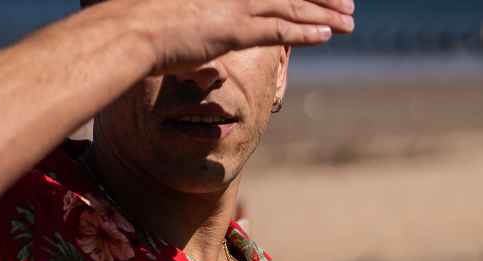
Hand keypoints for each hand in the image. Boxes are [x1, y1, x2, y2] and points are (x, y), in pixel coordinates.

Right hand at [123, 0, 355, 75]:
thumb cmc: (148, 21)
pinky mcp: (233, 29)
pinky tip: (327, 35)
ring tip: (349, 22)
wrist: (133, 29)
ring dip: (325, 14)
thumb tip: (214, 24)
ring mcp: (236, 4)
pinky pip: (278, 29)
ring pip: (292, 5)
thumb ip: (207, 15)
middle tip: (349, 4)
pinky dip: (306, 31)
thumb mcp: (183, 9)